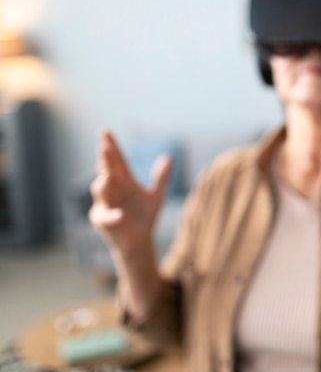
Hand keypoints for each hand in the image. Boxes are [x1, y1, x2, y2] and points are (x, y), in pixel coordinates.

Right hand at [89, 130, 172, 255]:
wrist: (140, 240)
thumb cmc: (145, 215)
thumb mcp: (157, 195)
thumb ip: (161, 177)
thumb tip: (169, 157)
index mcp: (123, 180)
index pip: (116, 160)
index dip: (111, 146)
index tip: (104, 132)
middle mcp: (112, 189)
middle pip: (106, 171)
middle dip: (105, 160)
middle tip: (104, 148)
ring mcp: (105, 204)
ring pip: (100, 191)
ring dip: (103, 184)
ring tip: (108, 176)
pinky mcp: (102, 220)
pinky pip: (105, 217)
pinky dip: (112, 215)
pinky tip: (121, 214)